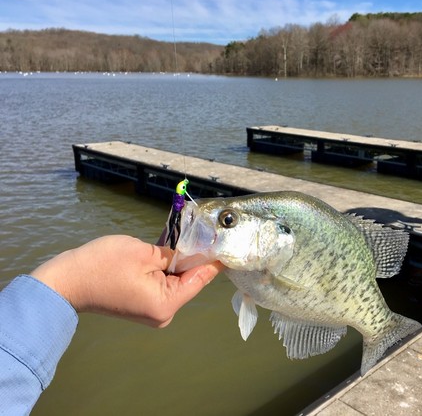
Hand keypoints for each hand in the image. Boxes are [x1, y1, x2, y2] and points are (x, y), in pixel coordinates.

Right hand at [31, 235, 222, 327]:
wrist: (66, 281)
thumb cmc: (102, 265)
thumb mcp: (144, 253)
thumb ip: (175, 253)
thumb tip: (195, 252)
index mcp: (166, 304)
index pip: (200, 279)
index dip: (214, 259)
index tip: (229, 245)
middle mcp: (163, 314)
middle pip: (189, 281)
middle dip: (195, 257)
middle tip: (209, 233)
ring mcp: (153, 311)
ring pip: (176, 281)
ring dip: (179, 261)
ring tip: (191, 237)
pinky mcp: (143, 305)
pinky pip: (162, 284)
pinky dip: (166, 268)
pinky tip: (171, 249)